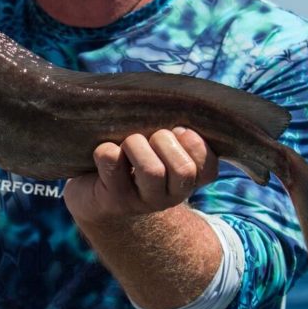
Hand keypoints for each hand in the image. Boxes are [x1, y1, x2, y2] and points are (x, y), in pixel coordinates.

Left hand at [63, 127, 218, 226]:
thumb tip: (172, 106)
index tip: (176, 131)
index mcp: (188, 182)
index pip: (209, 168)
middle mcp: (171, 196)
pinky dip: (106, 149)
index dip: (194, 143)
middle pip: (183, 169)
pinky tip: (104, 152)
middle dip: (164, 141)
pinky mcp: (114, 200)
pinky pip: (113, 162)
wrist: (98, 197)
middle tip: (149, 137)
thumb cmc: (135, 159)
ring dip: (135, 145)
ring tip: (126, 144)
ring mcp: (143, 202)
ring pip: (152, 170)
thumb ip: (174, 132)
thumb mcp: (161, 147)